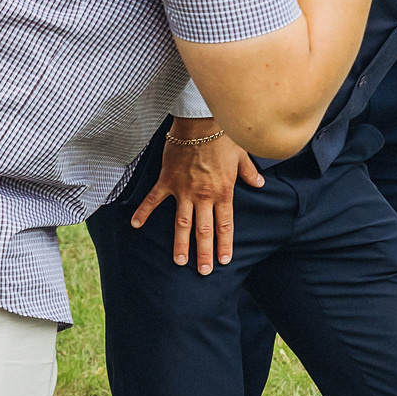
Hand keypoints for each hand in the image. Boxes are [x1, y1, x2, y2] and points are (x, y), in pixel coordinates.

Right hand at [130, 121, 265, 273]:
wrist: (200, 123)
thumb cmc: (223, 137)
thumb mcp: (242, 156)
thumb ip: (249, 173)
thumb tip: (260, 183)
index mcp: (223, 193)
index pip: (225, 225)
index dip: (224, 244)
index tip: (223, 261)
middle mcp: (204, 196)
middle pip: (204, 230)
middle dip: (204, 253)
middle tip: (202, 272)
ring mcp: (184, 191)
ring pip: (182, 223)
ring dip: (179, 243)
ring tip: (179, 261)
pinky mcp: (167, 182)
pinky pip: (153, 200)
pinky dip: (144, 212)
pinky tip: (136, 225)